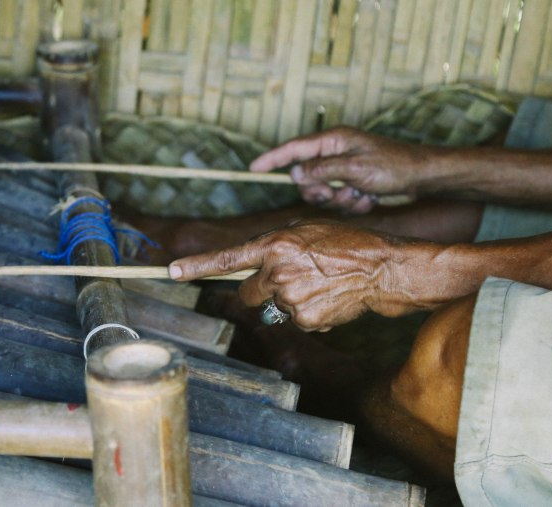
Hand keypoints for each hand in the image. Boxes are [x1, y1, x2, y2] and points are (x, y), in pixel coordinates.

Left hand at [168, 220, 431, 331]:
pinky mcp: (305, 319)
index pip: (227, 258)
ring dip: (289, 301)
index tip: (171, 270)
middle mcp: (276, 272)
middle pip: (248, 293)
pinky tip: (328, 299)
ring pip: (273, 308)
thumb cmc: (345, 242)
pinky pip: (294, 320)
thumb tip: (258, 265)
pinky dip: (308, 314)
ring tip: (319, 285)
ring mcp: (289, 298)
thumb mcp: (305, 231)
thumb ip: (275, 247)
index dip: (197, 266)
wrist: (380, 267)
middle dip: (260, 291)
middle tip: (290, 281)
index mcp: (274, 245)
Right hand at [250, 127, 427, 212]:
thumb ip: (321, 170)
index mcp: (333, 141)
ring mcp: (344, 168)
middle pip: (306, 177)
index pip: (294, 148)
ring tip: (361, 195)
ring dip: (341, 200)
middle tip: (335, 194)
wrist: (423, 177)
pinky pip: (340, 199)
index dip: (272, 158)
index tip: (253, 167)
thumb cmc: (393, 167)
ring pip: (323, 192)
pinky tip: (370, 198)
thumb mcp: (354, 169)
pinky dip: (353, 203)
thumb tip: (295, 173)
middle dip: (320, 191)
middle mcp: (335, 152)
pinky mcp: (353, 182)